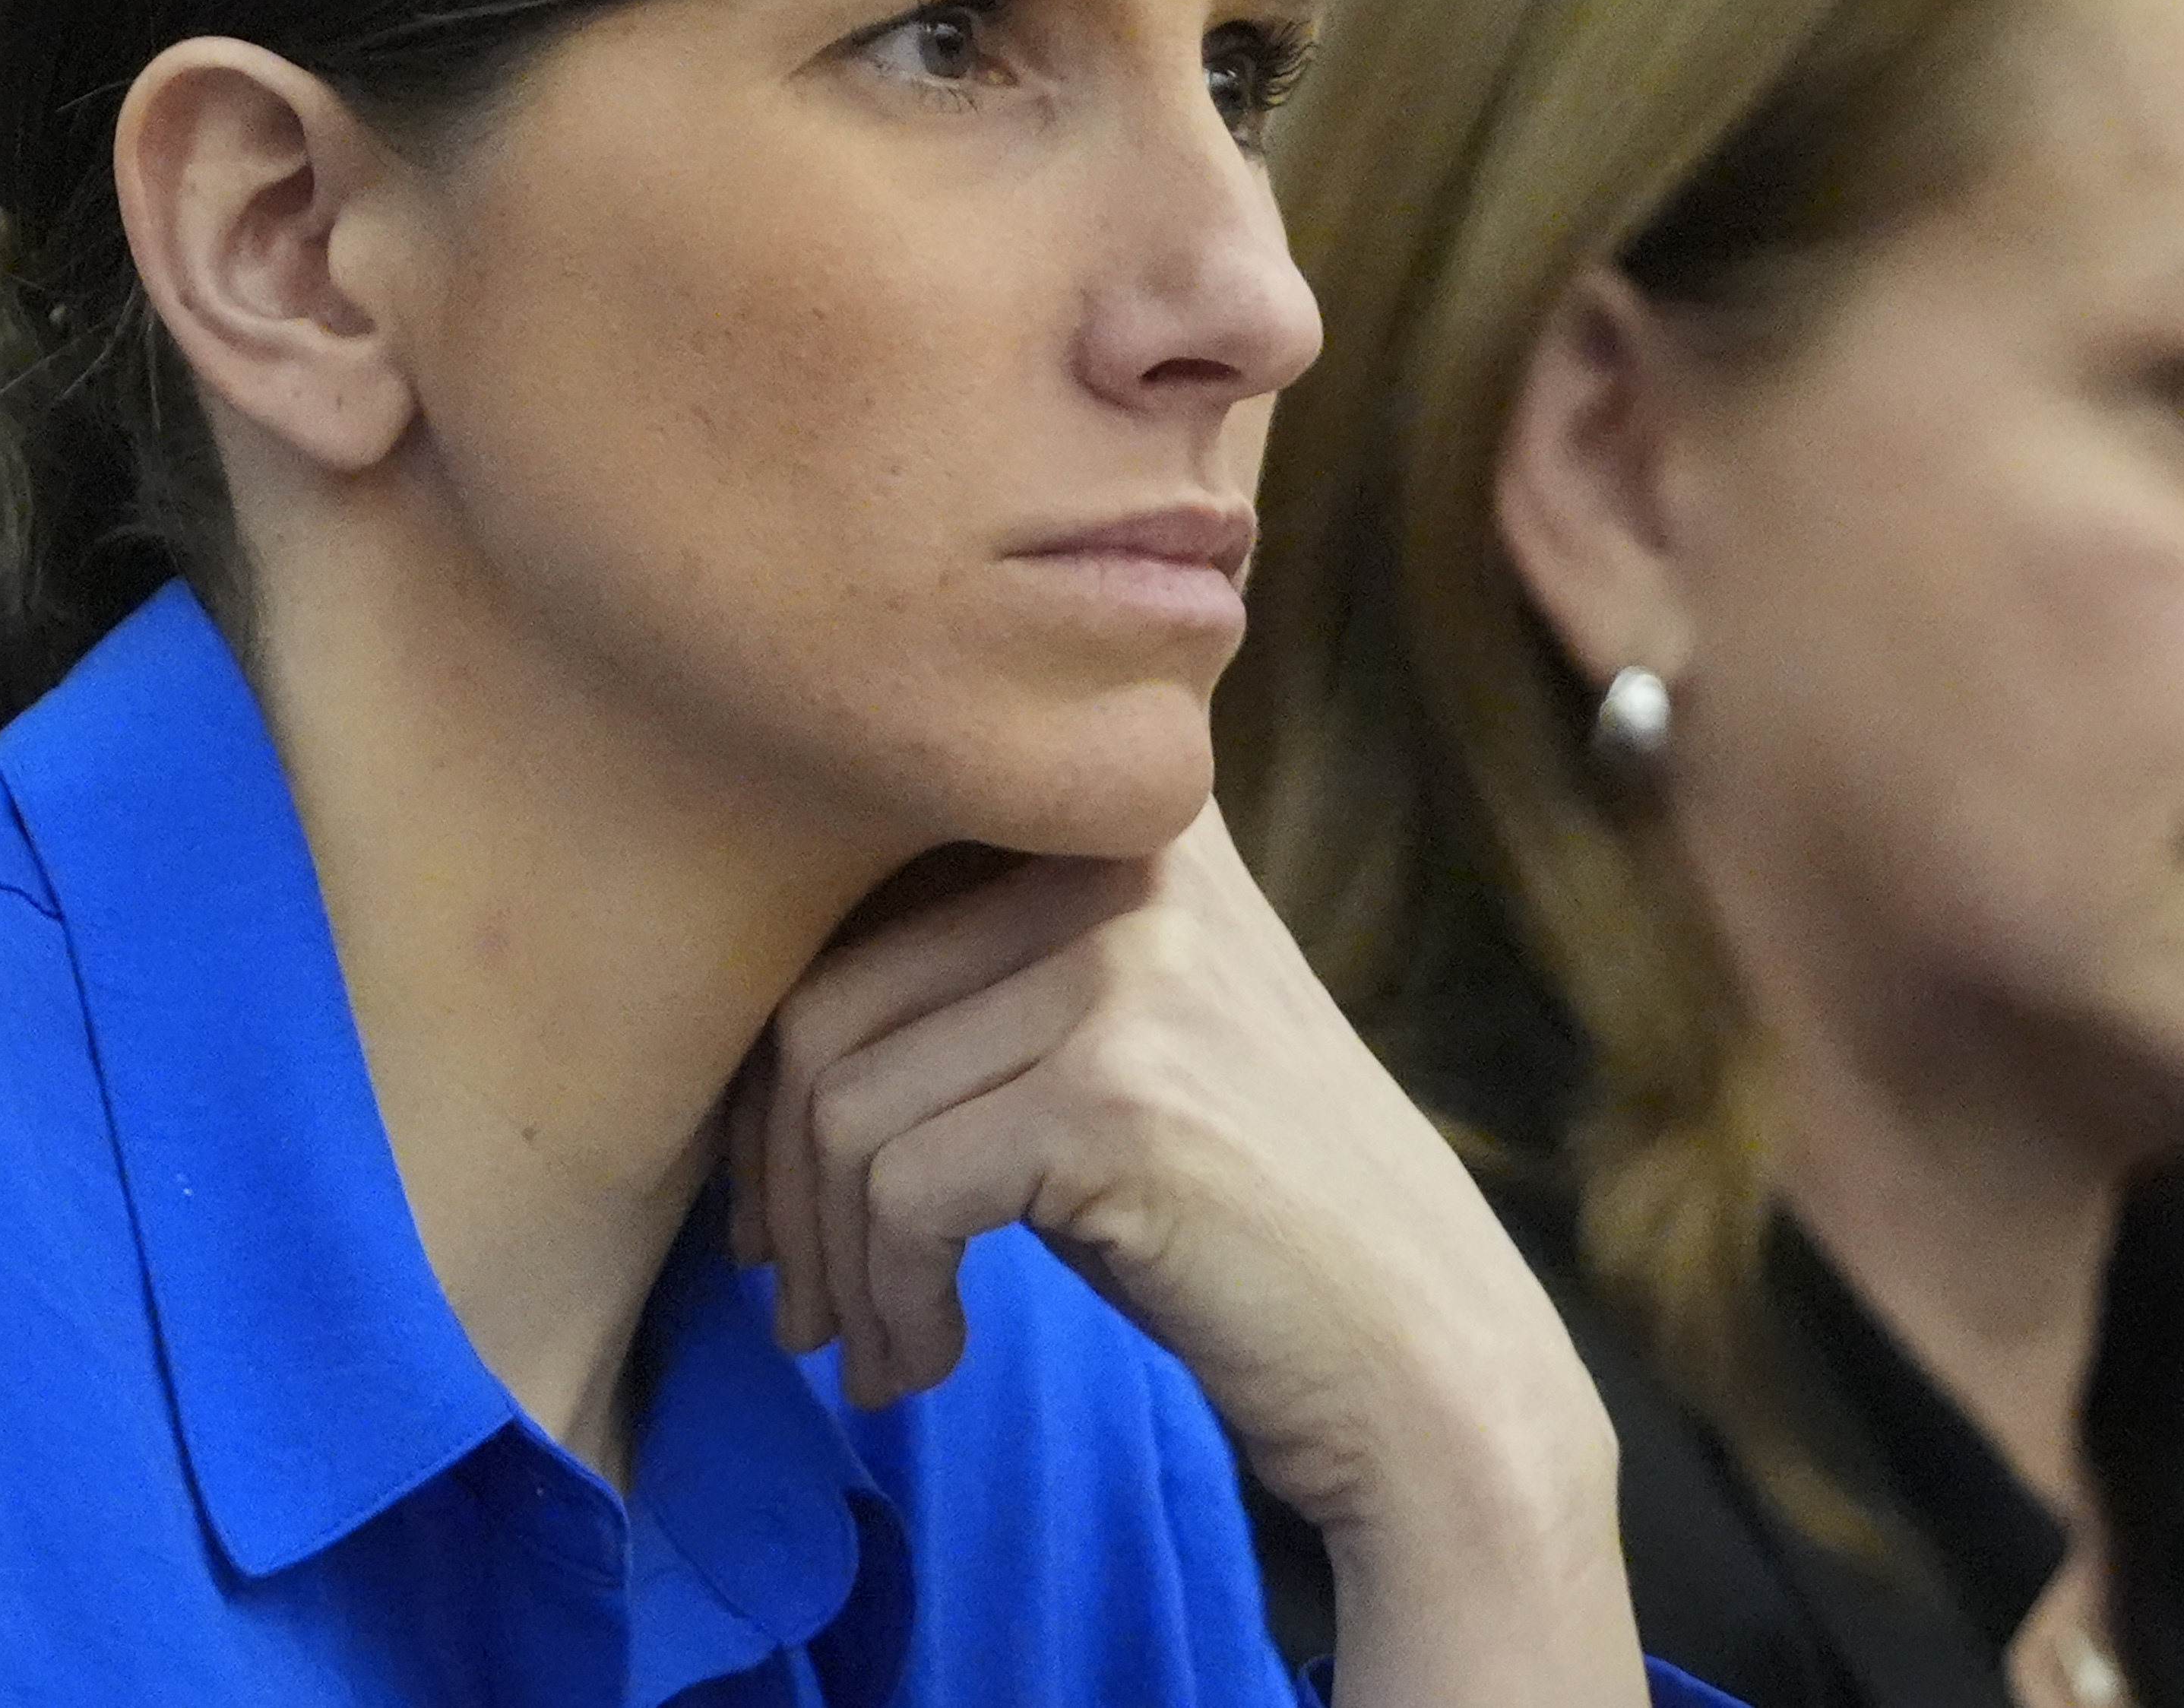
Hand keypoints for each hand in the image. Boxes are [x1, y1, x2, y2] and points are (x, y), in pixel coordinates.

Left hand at [725, 805, 1616, 1564]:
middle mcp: (1127, 850)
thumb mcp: (1119, 1038)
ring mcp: (1129, 967)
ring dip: (829, 1261)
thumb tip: (754, 1024)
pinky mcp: (1119, 1094)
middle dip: (777, 1173)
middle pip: (823, 997)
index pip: (858, 884)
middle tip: (792, 1293)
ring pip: (842, 1103)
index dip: (780, 1051)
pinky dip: (889, 1301)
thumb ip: (981, 972)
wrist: (1429, 1369)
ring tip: (867, 1345)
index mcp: (1120, 814)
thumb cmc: (1244, 1219)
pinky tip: (929, 1359)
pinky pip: (900, 1193)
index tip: (785, 1181)